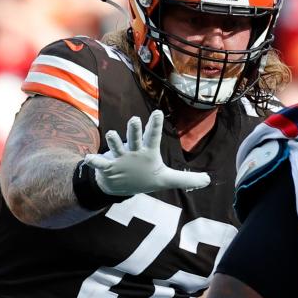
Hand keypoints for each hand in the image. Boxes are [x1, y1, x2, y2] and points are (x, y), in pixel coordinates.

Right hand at [84, 110, 210, 194]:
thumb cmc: (145, 177)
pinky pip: (100, 164)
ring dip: (113, 141)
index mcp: (147, 152)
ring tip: (112, 133)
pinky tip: (89, 158)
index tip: (157, 112)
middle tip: (134, 119)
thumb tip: (209, 180)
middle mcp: (133, 151)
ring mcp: (120, 158)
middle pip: (134, 138)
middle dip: (133, 130)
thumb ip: (187, 179)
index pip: (152, 136)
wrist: (121, 185)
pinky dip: (94, 161)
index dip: (154, 125)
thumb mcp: (166, 179)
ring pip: (116, 146)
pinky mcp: (109, 167)